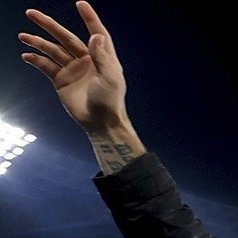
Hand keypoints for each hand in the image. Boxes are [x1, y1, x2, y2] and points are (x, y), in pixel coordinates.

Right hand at [20, 2, 129, 135]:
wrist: (100, 123)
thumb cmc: (110, 101)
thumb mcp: (110, 78)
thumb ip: (102, 57)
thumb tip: (97, 36)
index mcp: (102, 57)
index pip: (96, 32)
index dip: (89, 18)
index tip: (81, 3)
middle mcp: (86, 60)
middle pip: (65, 37)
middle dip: (48, 25)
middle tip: (31, 13)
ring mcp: (72, 69)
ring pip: (52, 50)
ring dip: (38, 42)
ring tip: (23, 36)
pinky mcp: (61, 80)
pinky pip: (46, 66)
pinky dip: (36, 60)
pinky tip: (27, 55)